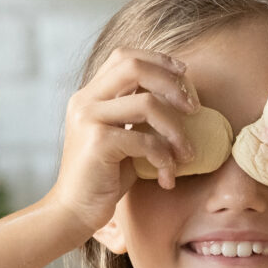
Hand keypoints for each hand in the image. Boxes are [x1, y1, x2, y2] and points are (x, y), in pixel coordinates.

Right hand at [46, 50, 201, 233]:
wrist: (74, 211)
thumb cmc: (104, 176)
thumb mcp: (120, 135)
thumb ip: (136, 112)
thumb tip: (179, 94)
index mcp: (89, 94)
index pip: (124, 56)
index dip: (158, 60)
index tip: (184, 75)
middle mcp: (84, 101)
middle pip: (134, 67)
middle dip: (172, 84)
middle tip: (193, 108)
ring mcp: (88, 120)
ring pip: (147, 103)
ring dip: (176, 129)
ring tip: (187, 153)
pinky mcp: (98, 143)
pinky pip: (146, 140)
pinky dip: (165, 157)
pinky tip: (167, 176)